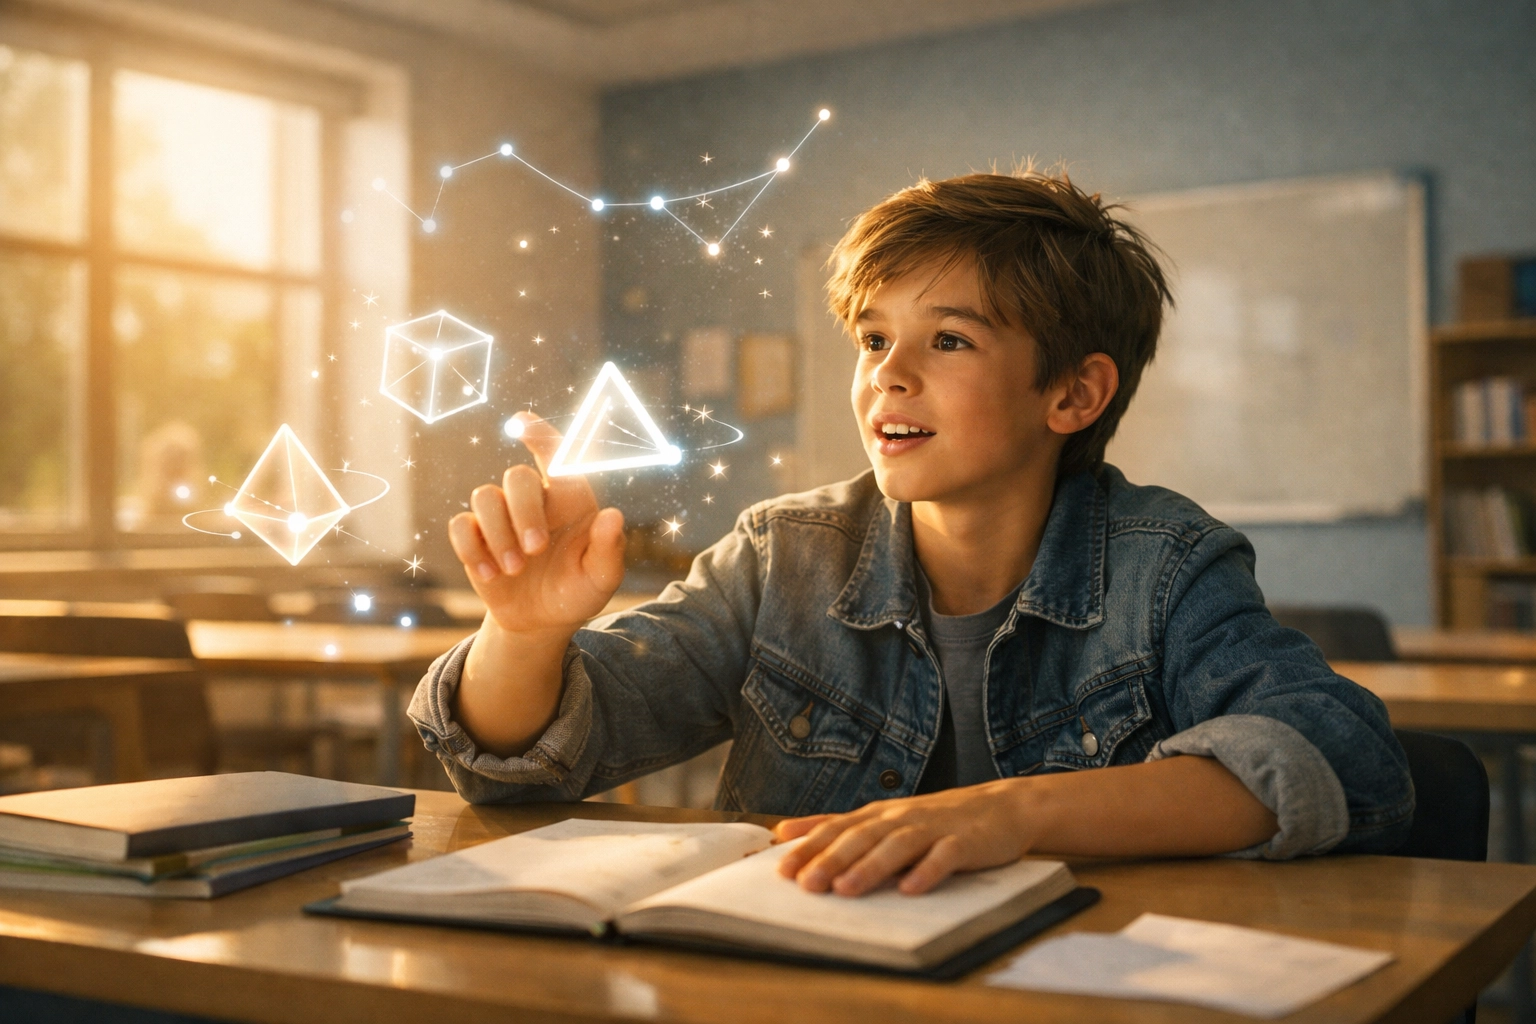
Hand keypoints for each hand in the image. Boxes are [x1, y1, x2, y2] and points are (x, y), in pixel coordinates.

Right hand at [448, 412, 625, 637]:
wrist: (543, 622)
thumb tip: (613, 515)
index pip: (556, 454)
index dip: (540, 435)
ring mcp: (502, 517)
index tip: (522, 422)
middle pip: (517, 477)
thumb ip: (609, 549)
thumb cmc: (578, 591)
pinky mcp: (476, 538)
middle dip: (524, 512)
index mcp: (570, 498)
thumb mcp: (602, 578)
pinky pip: (461, 526)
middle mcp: (535, 500)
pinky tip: (491, 575)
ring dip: (499, 534)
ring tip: (514, 570)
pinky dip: (472, 549)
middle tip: (535, 550)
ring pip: (484, 496)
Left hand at [773, 780, 1034, 896]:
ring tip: (847, 889)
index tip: (782, 870)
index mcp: (879, 815)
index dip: (810, 848)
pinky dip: (927, 871)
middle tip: (807, 884)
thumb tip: (784, 831)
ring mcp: (933, 828)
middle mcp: (901, 818)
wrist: (1002, 807)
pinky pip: (944, 857)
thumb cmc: (936, 819)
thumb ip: (836, 825)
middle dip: (832, 860)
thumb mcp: (883, 818)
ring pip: (897, 846)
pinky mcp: (964, 842)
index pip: (837, 829)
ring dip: (871, 867)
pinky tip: (911, 890)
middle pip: (862, 837)